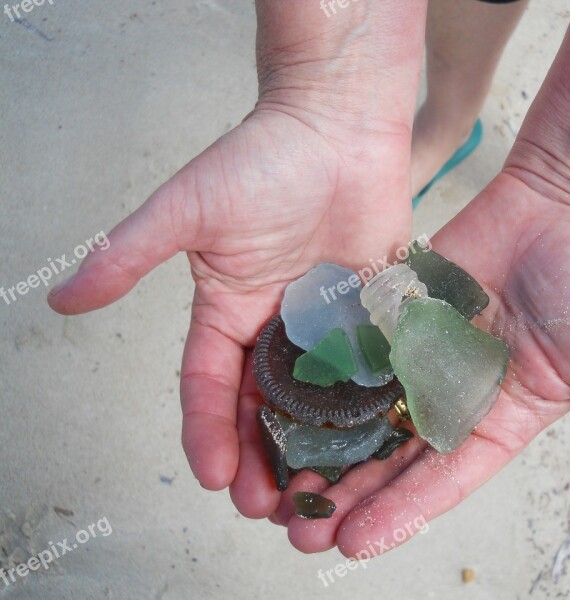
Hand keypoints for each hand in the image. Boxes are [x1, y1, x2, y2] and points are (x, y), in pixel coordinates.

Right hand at [47, 105, 413, 514]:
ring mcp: (326, 322)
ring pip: (318, 399)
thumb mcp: (187, 209)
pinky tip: (375, 445)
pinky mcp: (373, 311)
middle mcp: (275, 324)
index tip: (210, 474)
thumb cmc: (263, 157)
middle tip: (269, 506)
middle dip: (260, 456)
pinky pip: (371, 366)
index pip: (209, 384)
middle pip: (264, 405)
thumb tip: (61, 299)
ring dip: (316, 447)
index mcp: (227, 310)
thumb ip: (128, 255)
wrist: (338, 123)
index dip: (207, 430)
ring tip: (320, 494)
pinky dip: (370, 407)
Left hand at [273, 172, 569, 556]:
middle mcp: (454, 397)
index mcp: (499, 422)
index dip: (400, 512)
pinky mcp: (400, 317)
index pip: (442, 480)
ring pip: (365, 410)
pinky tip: (283, 399)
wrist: (564, 203)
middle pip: (392, 456)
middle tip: (297, 527)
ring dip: (326, 444)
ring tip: (279, 479)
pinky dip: (325, 378)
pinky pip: (358, 351)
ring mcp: (422, 356)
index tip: (354, 542)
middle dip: (349, 492)